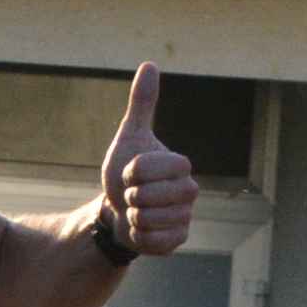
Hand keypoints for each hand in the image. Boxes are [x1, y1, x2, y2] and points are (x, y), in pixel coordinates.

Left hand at [98, 63, 199, 257]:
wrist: (116, 209)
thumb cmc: (125, 172)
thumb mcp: (129, 136)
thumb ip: (142, 104)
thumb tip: (150, 64)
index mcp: (181, 166)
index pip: (161, 166)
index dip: (137, 170)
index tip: (130, 170)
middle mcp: (190, 191)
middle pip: (154, 196)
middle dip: (132, 195)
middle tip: (131, 194)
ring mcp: (185, 217)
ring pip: (149, 219)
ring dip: (132, 216)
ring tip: (135, 210)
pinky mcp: (177, 241)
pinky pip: (153, 241)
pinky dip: (137, 236)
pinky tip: (139, 228)